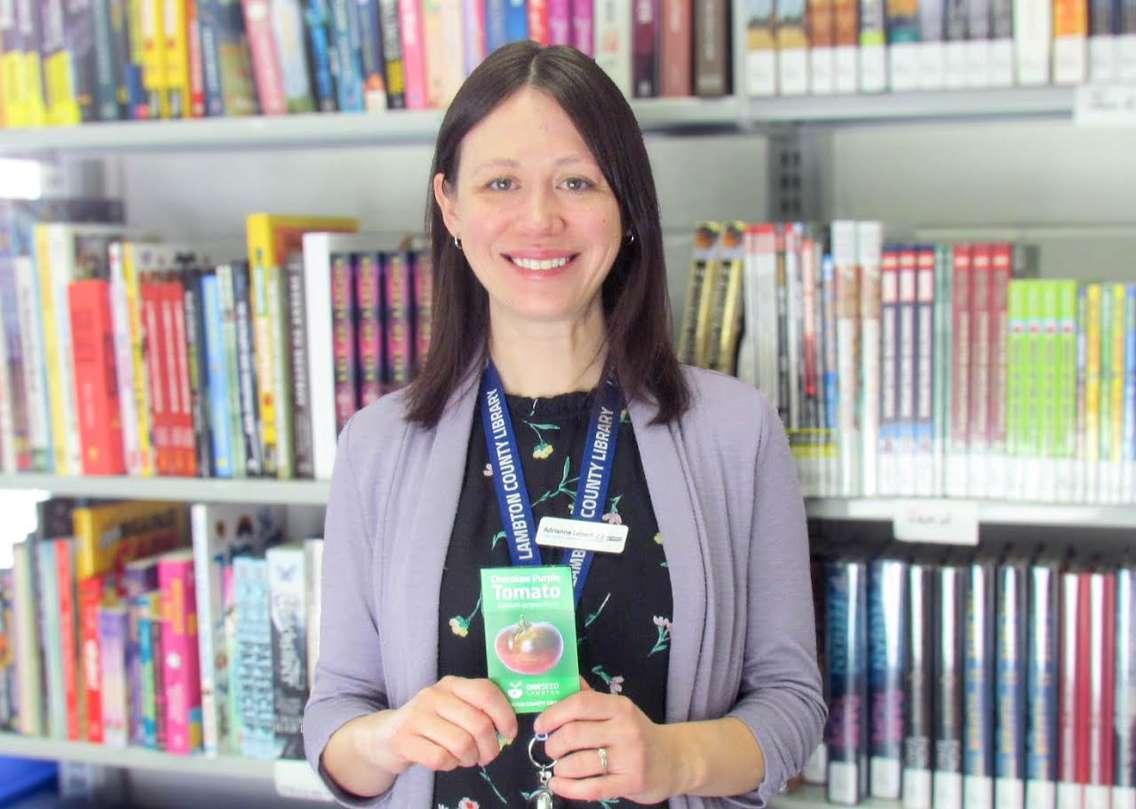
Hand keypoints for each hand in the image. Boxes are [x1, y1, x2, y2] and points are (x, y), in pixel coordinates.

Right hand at [364, 676, 517, 775]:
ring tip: (466, 759)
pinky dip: (450, 765)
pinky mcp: (404, 740)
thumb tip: (508, 727)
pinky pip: (441, 758)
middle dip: (490, 747)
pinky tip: (447, 761)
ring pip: (462, 743)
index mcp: (451, 684)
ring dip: (470, 758)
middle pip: (478, 723)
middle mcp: (433, 696)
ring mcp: (416, 717)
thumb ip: (478, 710)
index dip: (505, 715)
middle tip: (487, 756)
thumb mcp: (452, 708)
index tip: (510, 733)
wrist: (384, 736)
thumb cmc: (429, 723)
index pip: (486, 692)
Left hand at [534, 677, 681, 803]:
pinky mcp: (631, 783)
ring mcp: (630, 758)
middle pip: (574, 734)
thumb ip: (591, 699)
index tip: (540, 725)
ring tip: (559, 767)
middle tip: (551, 749)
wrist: (673, 760)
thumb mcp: (619, 711)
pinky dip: (568, 788)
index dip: (553, 714)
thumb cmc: (638, 733)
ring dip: (560, 767)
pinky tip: (558, 784)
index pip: (580, 704)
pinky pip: (591, 788)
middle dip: (553, 744)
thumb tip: (564, 679)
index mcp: (620, 707)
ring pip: (579, 763)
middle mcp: (626, 730)